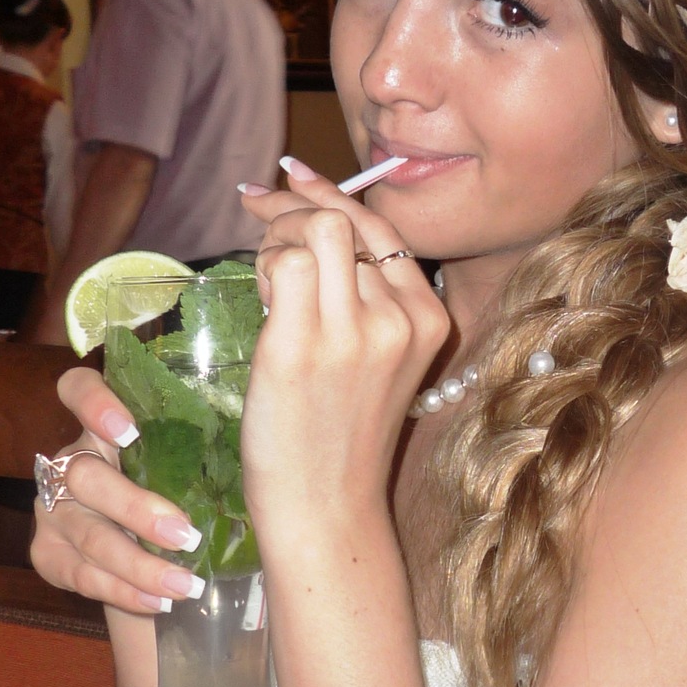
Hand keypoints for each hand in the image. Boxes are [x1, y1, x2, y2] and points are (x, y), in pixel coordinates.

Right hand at [30, 366, 207, 613]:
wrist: (151, 557)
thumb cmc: (183, 496)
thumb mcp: (188, 468)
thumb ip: (205, 450)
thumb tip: (272, 437)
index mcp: (105, 427)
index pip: (77, 390)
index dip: (93, 404)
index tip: (129, 430)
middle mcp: (72, 462)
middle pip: (86, 476)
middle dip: (137, 510)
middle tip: (187, 536)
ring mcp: (55, 509)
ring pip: (89, 535)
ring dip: (140, 565)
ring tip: (185, 586)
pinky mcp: (47, 553)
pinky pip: (81, 575)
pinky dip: (123, 591)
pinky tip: (158, 602)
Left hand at [237, 166, 449, 547]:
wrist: (327, 509)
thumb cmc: (341, 441)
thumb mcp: (378, 364)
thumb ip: (363, 304)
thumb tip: (311, 230)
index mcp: (428, 320)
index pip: (381, 230)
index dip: (331, 195)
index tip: (291, 177)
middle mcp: (399, 319)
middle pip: (345, 220)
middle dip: (294, 204)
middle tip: (258, 206)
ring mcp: (353, 332)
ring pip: (315, 230)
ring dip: (276, 235)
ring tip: (262, 271)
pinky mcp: (302, 346)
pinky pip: (283, 263)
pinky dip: (262, 263)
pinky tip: (258, 293)